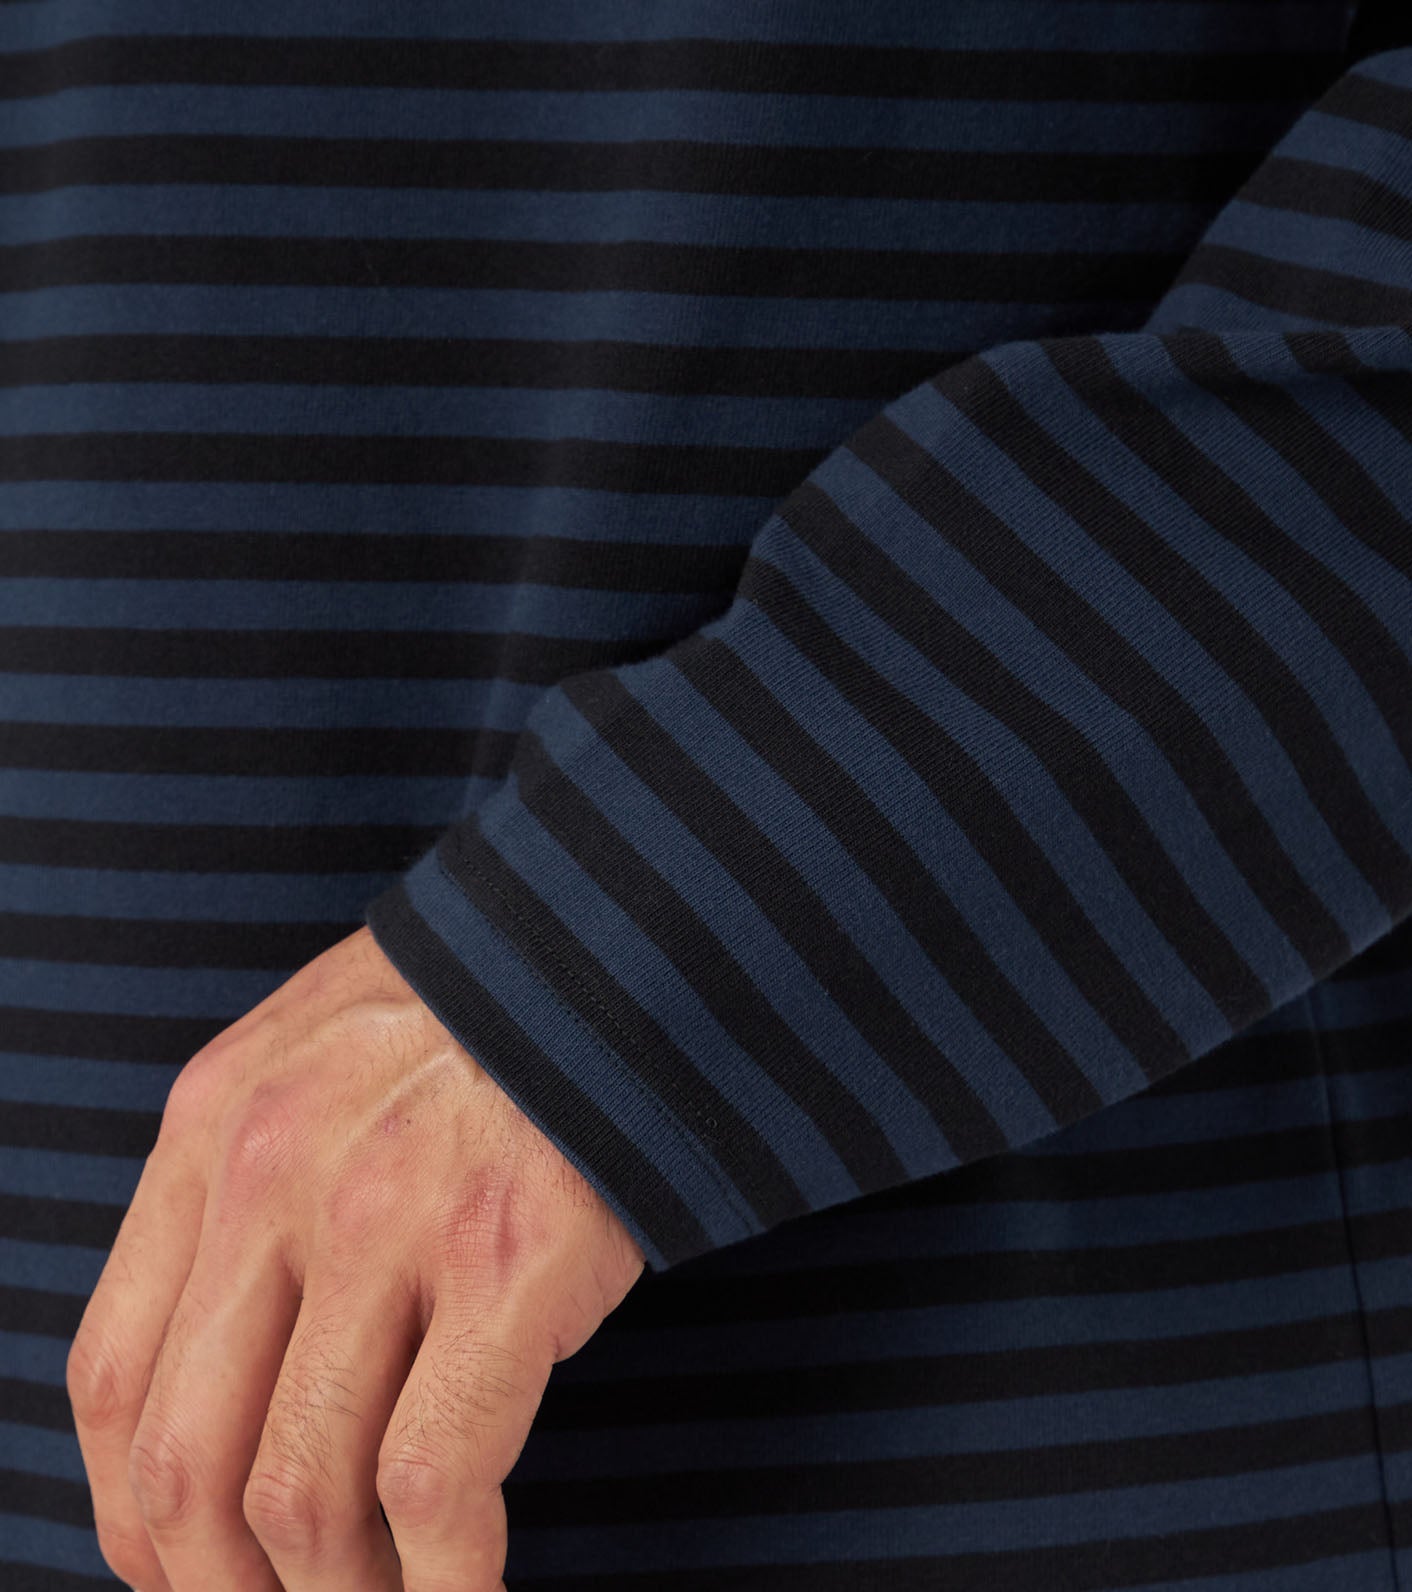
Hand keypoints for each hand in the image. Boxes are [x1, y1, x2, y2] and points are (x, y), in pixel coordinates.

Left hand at [66, 926, 645, 1590]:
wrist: (618, 947)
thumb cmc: (478, 1020)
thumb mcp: (319, 1059)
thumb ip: (249, 1189)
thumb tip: (227, 1382)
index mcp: (214, 1124)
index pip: (115, 1376)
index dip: (135, 1519)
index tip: (185, 1581)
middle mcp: (278, 1173)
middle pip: (190, 1462)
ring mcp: (391, 1216)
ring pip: (304, 1496)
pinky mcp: (509, 1259)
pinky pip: (436, 1485)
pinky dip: (443, 1583)